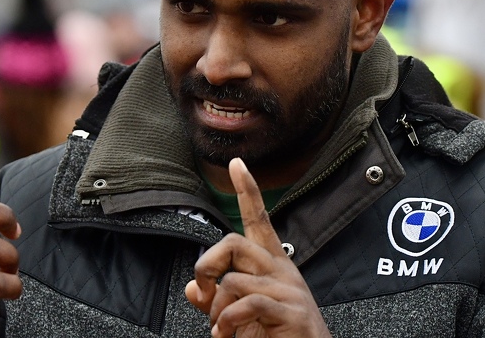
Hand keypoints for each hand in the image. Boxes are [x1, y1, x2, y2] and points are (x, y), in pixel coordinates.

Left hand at [185, 158, 331, 337]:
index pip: (258, 219)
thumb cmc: (278, 337)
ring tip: (221, 329)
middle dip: (208, 264)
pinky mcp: (291, 311)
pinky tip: (227, 334)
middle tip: (205, 291)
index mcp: (272, 264)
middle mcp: (281, 270)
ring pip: (234, 279)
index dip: (248, 191)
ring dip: (216, 309)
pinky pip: (247, 303)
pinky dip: (227, 321)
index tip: (236, 164)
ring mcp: (288, 289)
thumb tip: (193, 287)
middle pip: (234, 243)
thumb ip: (216, 299)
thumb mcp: (241, 315)